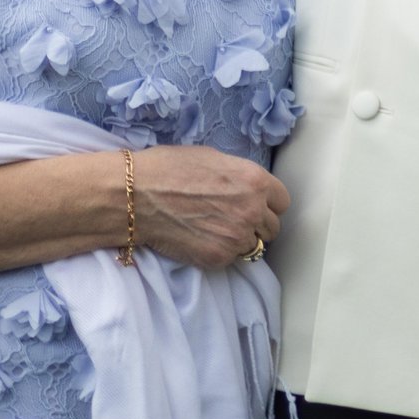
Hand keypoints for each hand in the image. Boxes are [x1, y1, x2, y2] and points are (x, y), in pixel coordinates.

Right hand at [130, 145, 290, 268]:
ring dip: (241, 240)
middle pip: (272, 227)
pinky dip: (221, 252)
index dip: (268, 203)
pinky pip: (231, 259)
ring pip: (254, 246)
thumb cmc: (169, 169)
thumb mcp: (214, 159)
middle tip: (234, 220)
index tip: (256, 205)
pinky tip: (203, 240)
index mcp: (256, 182)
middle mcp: (253, 211)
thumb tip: (246, 187)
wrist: (136, 196)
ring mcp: (236, 238)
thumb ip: (239, 176)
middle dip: (257, 224)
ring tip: (217, 231)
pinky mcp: (218, 258)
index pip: (282, 202)